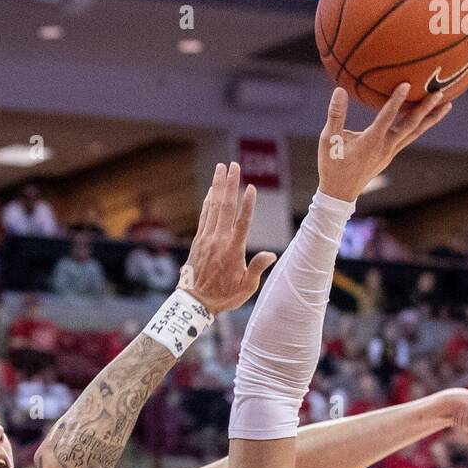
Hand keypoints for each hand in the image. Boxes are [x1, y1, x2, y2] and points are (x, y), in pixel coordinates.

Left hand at [179, 162, 276, 313]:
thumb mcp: (246, 288)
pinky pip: (204, 216)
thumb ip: (257, 268)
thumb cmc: (225, 297)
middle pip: (226, 207)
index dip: (248, 204)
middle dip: (230, 184)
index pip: (243, 223)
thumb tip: (271, 255)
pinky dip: (208, 202)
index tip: (251, 187)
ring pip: (213, 207)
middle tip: (233, 165)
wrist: (195, 302)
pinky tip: (211, 191)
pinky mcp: (198, 241)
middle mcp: (219, 241)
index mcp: (233, 251)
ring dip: (218, 186)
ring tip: (221, 168)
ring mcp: (206, 239)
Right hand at [318, 85, 451, 202]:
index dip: (396, 100)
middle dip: (426, 109)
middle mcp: (385, 147)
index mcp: (371, 142)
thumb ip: (335, 115)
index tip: (407, 84)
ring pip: (414, 132)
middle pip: (411, 125)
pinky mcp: (389, 156)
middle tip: (440, 92)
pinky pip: (408, 137)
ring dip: (430, 119)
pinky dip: (418, 125)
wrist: (339, 194)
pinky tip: (424, 117)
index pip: (387, 117)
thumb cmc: (332, 166)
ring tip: (447, 105)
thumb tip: (339, 90)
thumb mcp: (329, 140)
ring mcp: (390, 153)